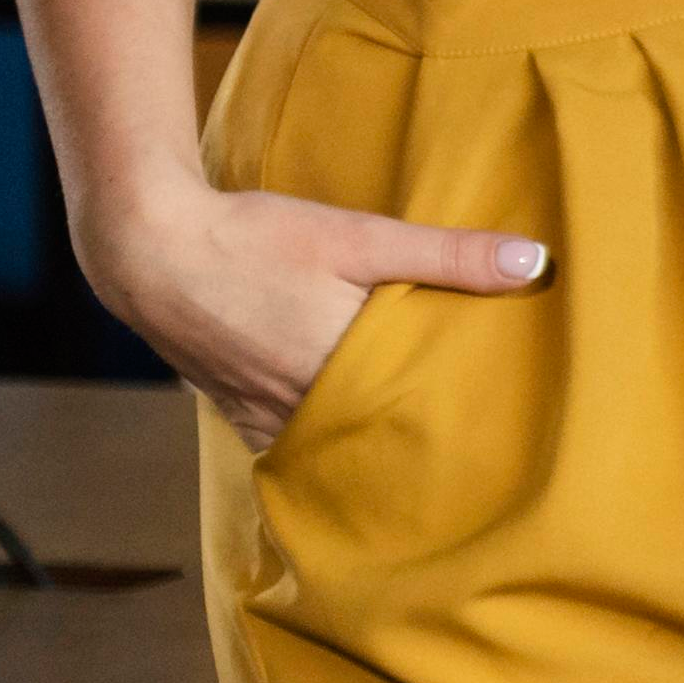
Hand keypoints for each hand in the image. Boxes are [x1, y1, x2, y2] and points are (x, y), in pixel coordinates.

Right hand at [74, 176, 546, 451]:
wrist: (146, 247)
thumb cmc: (255, 239)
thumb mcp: (359, 237)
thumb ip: (447, 254)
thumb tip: (537, 261)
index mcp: (340, 370)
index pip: (416, 414)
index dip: (456, 423)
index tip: (502, 433)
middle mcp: (299, 404)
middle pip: (373, 435)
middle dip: (416, 438)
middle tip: (471, 445)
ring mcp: (260, 410)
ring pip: (328, 441)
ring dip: (365, 441)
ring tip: (416, 445)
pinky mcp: (231, 404)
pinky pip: (282, 438)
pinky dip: (315, 439)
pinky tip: (342, 436)